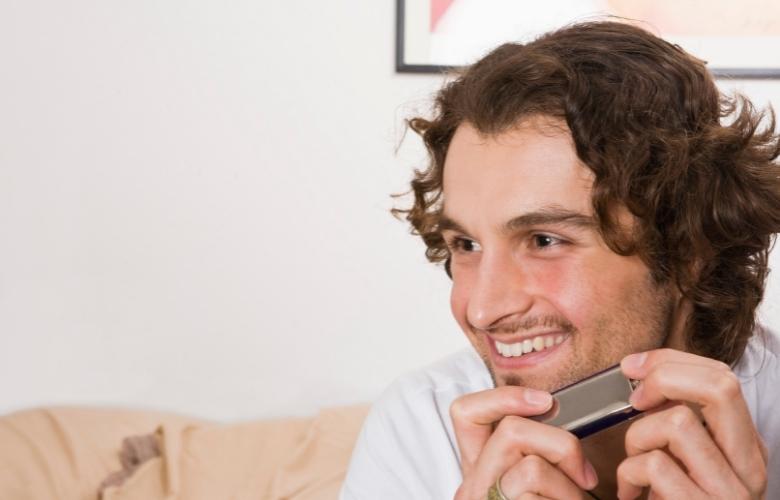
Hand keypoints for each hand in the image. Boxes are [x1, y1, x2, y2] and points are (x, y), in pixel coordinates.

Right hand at [450, 386, 597, 499]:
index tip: (545, 402)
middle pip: (510, 430)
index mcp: (481, 471)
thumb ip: (536, 455)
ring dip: (569, 486)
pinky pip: (539, 493)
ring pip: (531, 465)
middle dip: (561, 444)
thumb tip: (553, 412)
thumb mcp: (544, 486)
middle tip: (583, 475)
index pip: (466, 414)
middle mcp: (472, 488)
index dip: (503, 396)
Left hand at [618, 349, 767, 498]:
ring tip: (633, 469)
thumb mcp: (685, 465)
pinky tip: (630, 494)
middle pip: (718, 387)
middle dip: (664, 378)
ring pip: (677, 423)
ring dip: (637, 439)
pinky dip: (628, 474)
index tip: (632, 367)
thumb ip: (678, 427)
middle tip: (634, 400)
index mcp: (745, 449)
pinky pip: (654, 466)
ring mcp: (730, 494)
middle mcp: (749, 468)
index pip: (722, 378)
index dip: (671, 360)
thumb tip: (639, 376)